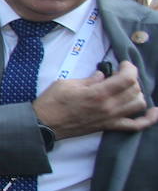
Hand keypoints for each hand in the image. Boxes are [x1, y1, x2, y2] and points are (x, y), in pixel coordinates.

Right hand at [33, 61, 157, 138]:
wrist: (44, 125)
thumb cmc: (51, 103)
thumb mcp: (66, 83)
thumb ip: (89, 79)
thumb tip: (102, 75)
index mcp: (98, 93)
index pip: (127, 78)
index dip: (129, 68)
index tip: (122, 64)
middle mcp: (108, 107)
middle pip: (135, 90)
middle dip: (131, 79)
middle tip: (119, 75)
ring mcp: (110, 118)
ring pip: (139, 104)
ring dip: (137, 94)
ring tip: (127, 89)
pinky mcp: (108, 127)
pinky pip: (135, 126)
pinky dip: (148, 120)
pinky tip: (154, 112)